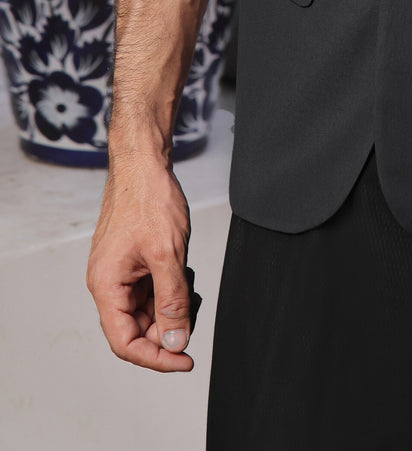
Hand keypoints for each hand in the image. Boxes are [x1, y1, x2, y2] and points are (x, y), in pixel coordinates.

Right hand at [86, 158, 195, 371]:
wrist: (145, 162)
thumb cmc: (149, 199)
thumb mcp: (168, 254)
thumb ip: (172, 301)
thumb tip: (176, 340)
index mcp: (106, 286)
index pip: (125, 342)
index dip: (156, 358)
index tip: (185, 360)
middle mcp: (108, 283)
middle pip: (136, 328)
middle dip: (168, 328)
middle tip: (194, 315)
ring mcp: (120, 271)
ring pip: (146, 309)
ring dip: (171, 307)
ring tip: (190, 286)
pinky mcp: (132, 261)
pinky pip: (150, 289)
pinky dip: (169, 288)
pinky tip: (184, 271)